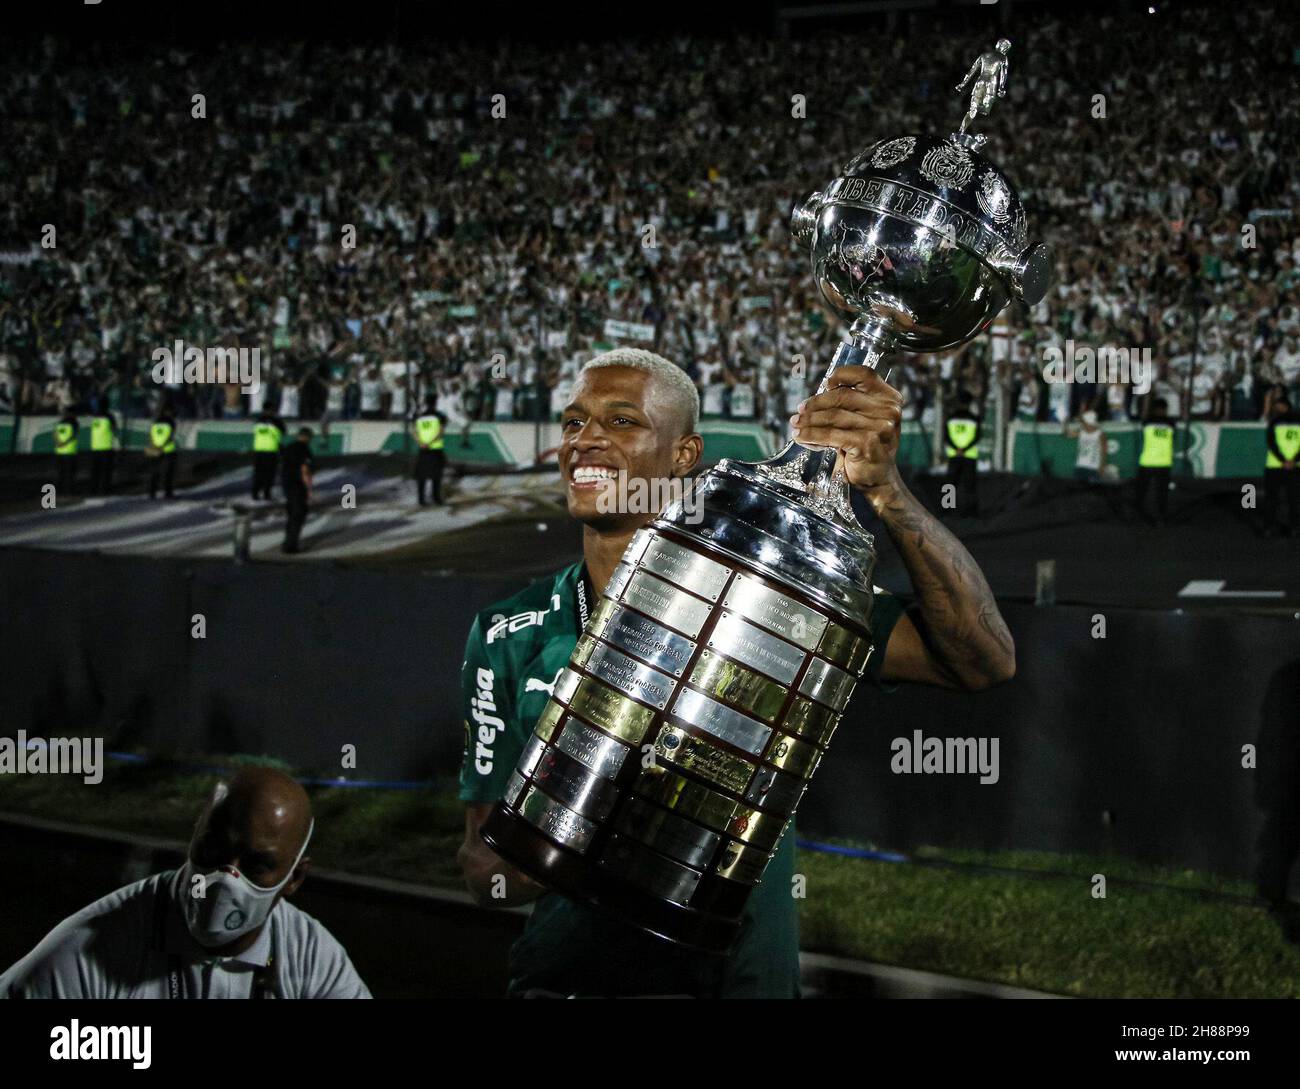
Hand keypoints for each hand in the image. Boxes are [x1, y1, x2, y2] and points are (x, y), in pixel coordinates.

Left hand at [789, 366, 904, 506]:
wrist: (879, 479)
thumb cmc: (868, 447)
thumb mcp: (866, 420)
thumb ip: (849, 406)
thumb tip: (813, 400)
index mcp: (889, 399)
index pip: (864, 375)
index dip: (842, 375)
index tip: (825, 384)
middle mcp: (888, 411)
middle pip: (843, 396)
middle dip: (816, 403)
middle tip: (800, 410)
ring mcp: (879, 428)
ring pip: (833, 416)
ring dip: (809, 421)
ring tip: (796, 425)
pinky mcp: (866, 444)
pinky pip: (831, 435)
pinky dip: (811, 435)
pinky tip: (802, 437)